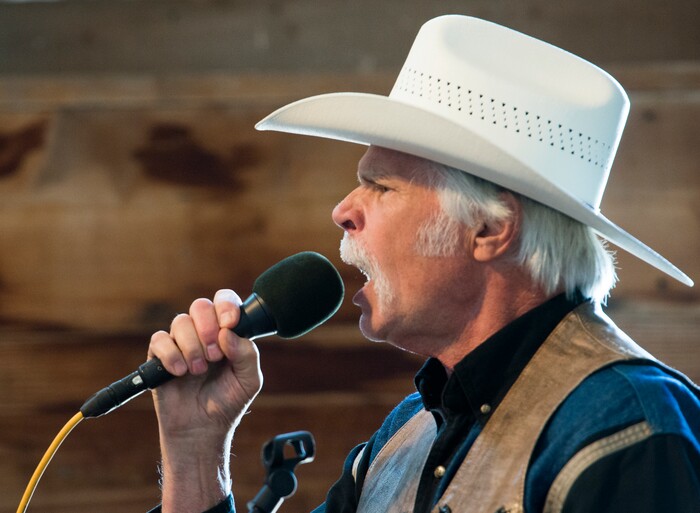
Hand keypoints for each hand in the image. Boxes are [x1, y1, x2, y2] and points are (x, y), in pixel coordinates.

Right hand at [148, 289, 263, 511]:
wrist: (202, 429)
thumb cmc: (227, 401)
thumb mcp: (249, 380)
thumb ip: (247, 354)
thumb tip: (228, 333)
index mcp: (226, 332)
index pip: (225, 301)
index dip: (226, 306)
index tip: (230, 323)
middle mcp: (203, 332)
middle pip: (200, 305)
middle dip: (208, 327)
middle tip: (214, 355)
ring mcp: (181, 342)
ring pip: (180, 321)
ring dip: (192, 347)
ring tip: (198, 371)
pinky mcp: (159, 356)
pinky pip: (159, 340)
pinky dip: (171, 355)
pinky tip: (180, 372)